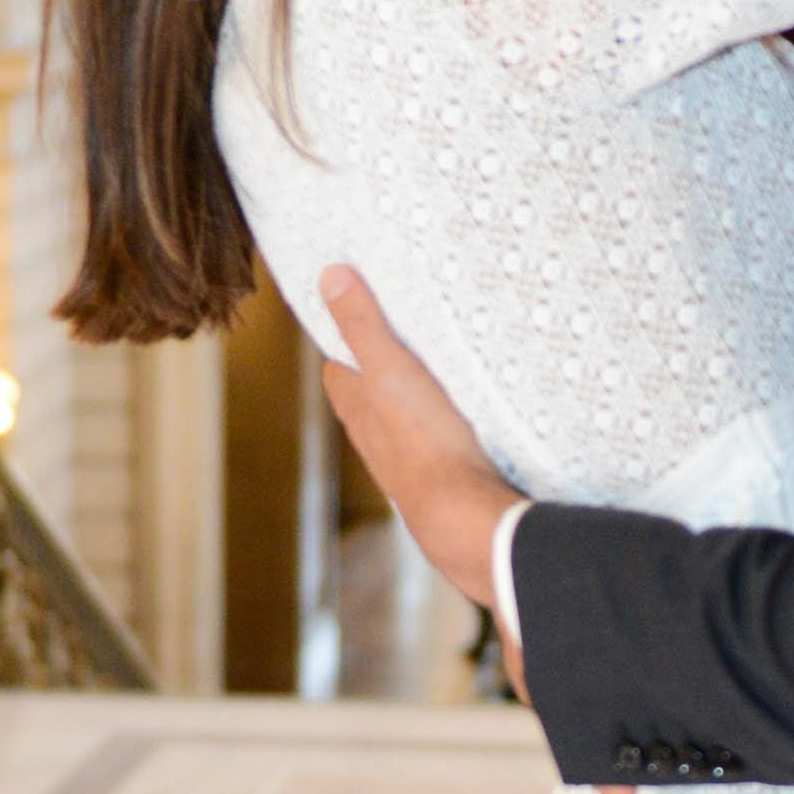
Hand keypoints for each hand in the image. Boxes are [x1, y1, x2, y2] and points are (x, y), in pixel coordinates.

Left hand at [319, 271, 515, 631]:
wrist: (462, 516)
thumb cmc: (425, 441)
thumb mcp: (393, 370)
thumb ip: (363, 325)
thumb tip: (330, 277)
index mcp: (359, 411)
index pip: (337, 372)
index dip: (343, 347)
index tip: (357, 321)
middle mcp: (376, 442)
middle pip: (366, 402)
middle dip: (378, 376)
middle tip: (401, 345)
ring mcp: (407, 467)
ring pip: (401, 430)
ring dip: (412, 409)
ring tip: (437, 383)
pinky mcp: (441, 484)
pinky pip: (435, 451)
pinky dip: (441, 436)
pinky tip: (464, 429)